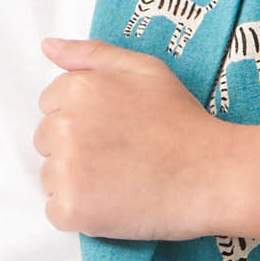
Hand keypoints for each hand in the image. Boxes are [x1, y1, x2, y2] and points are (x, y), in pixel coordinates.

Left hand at [34, 37, 238, 240]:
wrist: (213, 175)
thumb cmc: (183, 122)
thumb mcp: (145, 69)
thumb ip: (92, 54)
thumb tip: (48, 46)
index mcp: (77, 89)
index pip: (50, 107)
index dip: (83, 121)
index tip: (114, 131)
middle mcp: (64, 126)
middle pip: (46, 142)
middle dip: (75, 150)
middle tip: (121, 158)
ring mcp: (66, 170)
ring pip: (50, 178)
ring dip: (76, 183)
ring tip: (120, 181)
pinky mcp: (72, 209)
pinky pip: (57, 212)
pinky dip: (80, 214)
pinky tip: (113, 205)